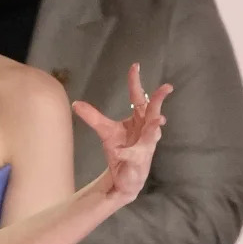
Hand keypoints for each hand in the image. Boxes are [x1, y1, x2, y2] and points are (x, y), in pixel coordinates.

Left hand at [72, 63, 172, 202]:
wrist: (125, 177)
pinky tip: (119, 152)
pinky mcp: (138, 161)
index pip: (138, 97)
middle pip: (154, 112)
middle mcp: (146, 130)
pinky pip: (133, 156)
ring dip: (155, 128)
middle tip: (166, 87)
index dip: (135, 82)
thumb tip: (76, 103)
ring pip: (152, 135)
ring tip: (158, 120)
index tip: (135, 66)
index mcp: (138, 119)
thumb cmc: (120, 150)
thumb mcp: (105, 131)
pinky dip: (125, 154)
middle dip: (159, 100)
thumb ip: (93, 117)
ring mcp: (145, 146)